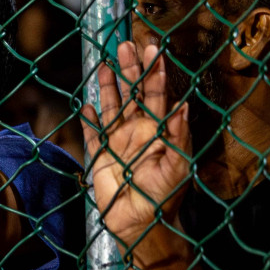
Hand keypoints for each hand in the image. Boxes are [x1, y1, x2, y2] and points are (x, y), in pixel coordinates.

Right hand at [83, 41, 192, 251]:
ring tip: (105, 65)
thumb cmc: (166, 196)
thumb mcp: (179, 166)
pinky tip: (85, 107)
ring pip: (112, 108)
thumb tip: (184, 106)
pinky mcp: (100, 157)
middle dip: (130, 70)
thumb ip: (180, 137)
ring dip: (108, 88)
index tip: (153, 50)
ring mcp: (118, 142)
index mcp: (160, 130)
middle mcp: (138, 131)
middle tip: (126, 45)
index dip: (156, 73)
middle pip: (133, 94)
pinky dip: (88, 121)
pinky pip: (92, 135)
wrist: (141, 223)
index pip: (158, 95)